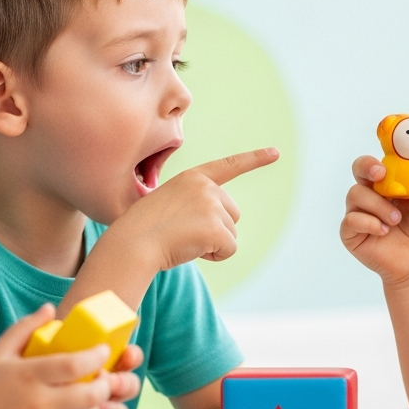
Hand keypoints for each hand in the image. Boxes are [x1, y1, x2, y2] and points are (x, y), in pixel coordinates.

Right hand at [0, 305, 120, 408]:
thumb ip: (25, 327)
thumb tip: (51, 308)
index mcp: (28, 376)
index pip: (75, 365)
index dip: (97, 356)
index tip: (103, 350)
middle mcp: (37, 404)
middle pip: (91, 394)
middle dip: (105, 384)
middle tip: (103, 377)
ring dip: (96, 405)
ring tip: (91, 396)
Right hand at [113, 148, 278, 271]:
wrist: (132, 243)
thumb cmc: (144, 230)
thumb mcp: (168, 206)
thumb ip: (194, 206)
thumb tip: (213, 228)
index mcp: (193, 178)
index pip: (229, 166)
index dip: (254, 159)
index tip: (275, 152)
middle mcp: (206, 187)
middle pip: (233, 213)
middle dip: (216, 229)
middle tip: (185, 233)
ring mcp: (212, 205)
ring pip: (231, 233)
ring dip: (213, 243)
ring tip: (184, 240)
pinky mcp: (216, 228)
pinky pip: (230, 249)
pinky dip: (216, 256)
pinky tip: (193, 250)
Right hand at [340, 151, 408, 285]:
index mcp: (389, 183)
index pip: (381, 160)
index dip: (382, 153)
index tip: (389, 157)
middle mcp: (371, 193)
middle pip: (359, 169)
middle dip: (366, 167)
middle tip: (380, 174)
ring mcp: (359, 212)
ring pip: (355, 194)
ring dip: (378, 205)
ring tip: (395, 220)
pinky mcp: (351, 233)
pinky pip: (351, 220)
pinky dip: (368, 223)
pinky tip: (383, 231)